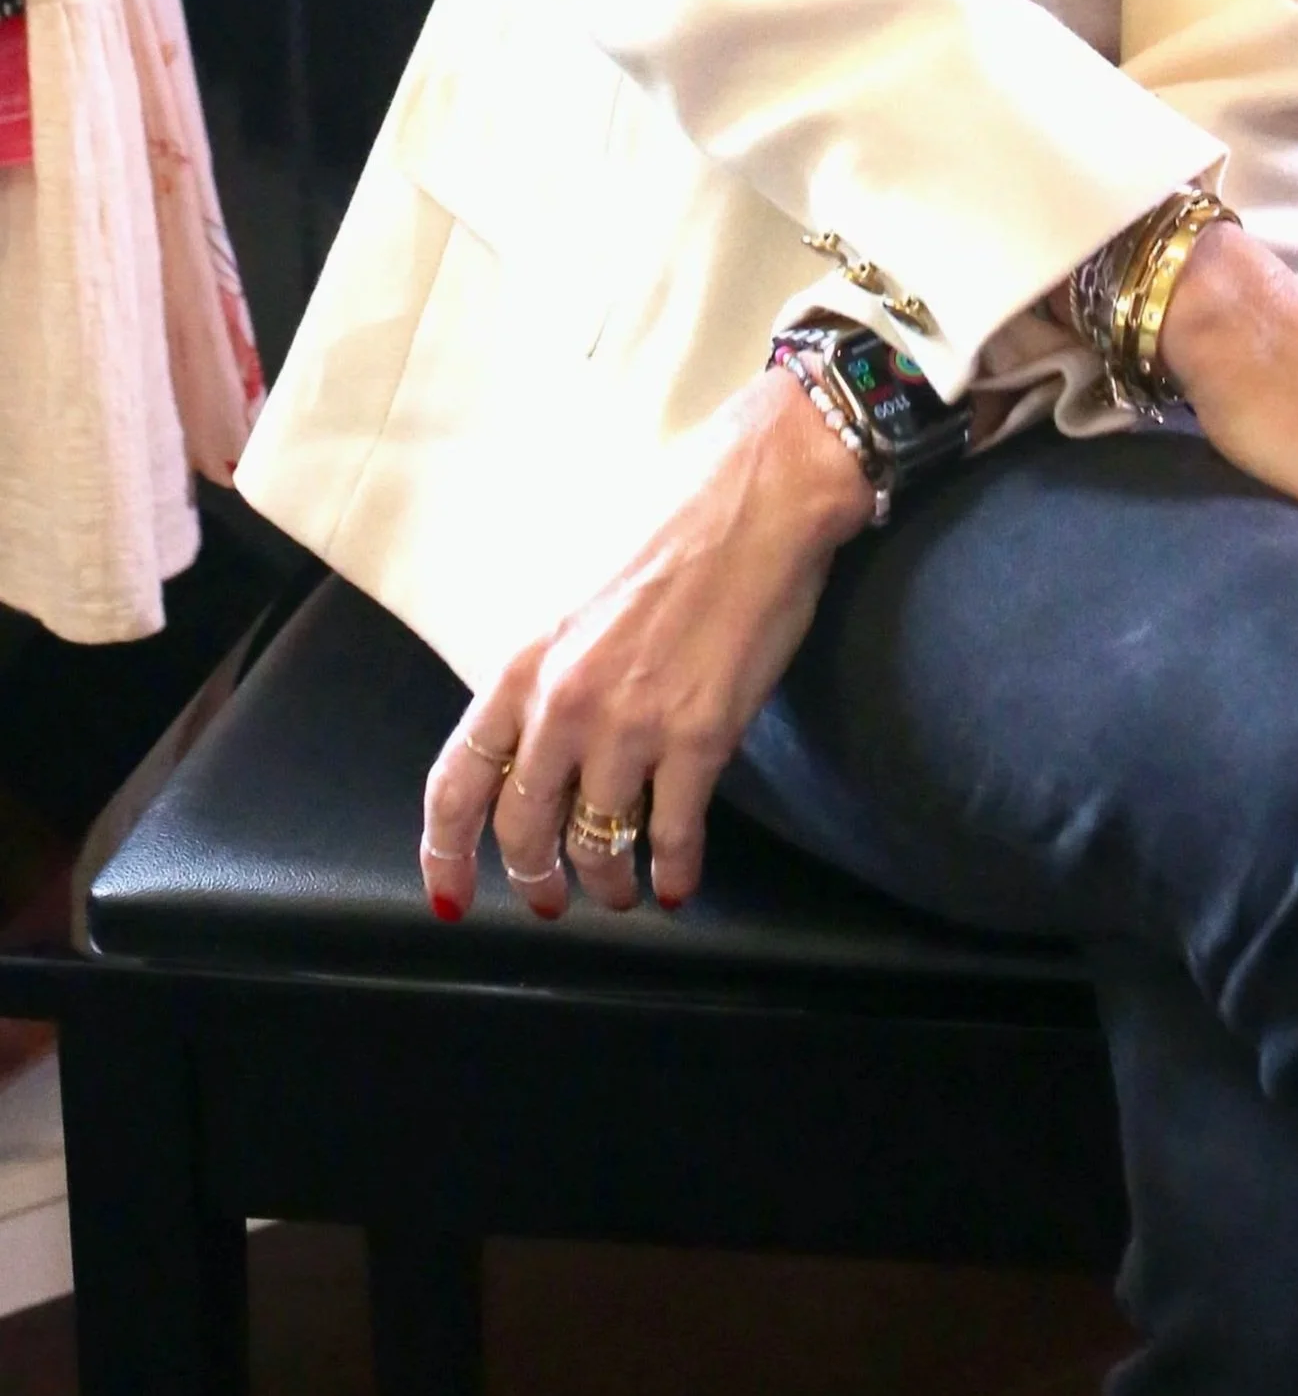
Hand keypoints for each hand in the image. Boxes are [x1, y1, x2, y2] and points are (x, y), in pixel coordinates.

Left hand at [419, 364, 877, 922]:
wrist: (755, 497)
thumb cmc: (668, 526)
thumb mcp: (572, 595)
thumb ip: (545, 666)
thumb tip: (535, 729)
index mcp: (522, 664)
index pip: (455, 783)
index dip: (444, 853)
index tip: (449, 894)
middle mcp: (564, 705)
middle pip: (523, 829)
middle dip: (535, 877)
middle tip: (551, 898)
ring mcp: (631, 726)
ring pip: (597, 843)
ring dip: (606, 880)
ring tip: (620, 890)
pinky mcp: (700, 738)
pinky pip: (672, 835)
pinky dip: (673, 873)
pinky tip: (677, 886)